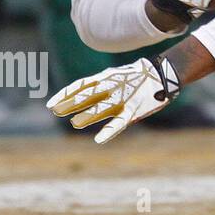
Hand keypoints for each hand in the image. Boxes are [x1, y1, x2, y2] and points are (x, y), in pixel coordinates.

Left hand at [46, 57, 180, 143]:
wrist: (164, 74)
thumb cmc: (137, 78)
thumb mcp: (116, 78)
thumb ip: (99, 88)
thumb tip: (77, 98)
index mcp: (106, 77)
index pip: (81, 85)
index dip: (65, 94)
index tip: (51, 103)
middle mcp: (112, 87)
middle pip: (87, 96)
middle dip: (71, 103)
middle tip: (56, 111)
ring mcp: (123, 98)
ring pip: (101, 108)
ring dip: (87, 116)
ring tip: (74, 123)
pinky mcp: (135, 110)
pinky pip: (120, 122)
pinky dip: (109, 131)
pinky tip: (99, 140)